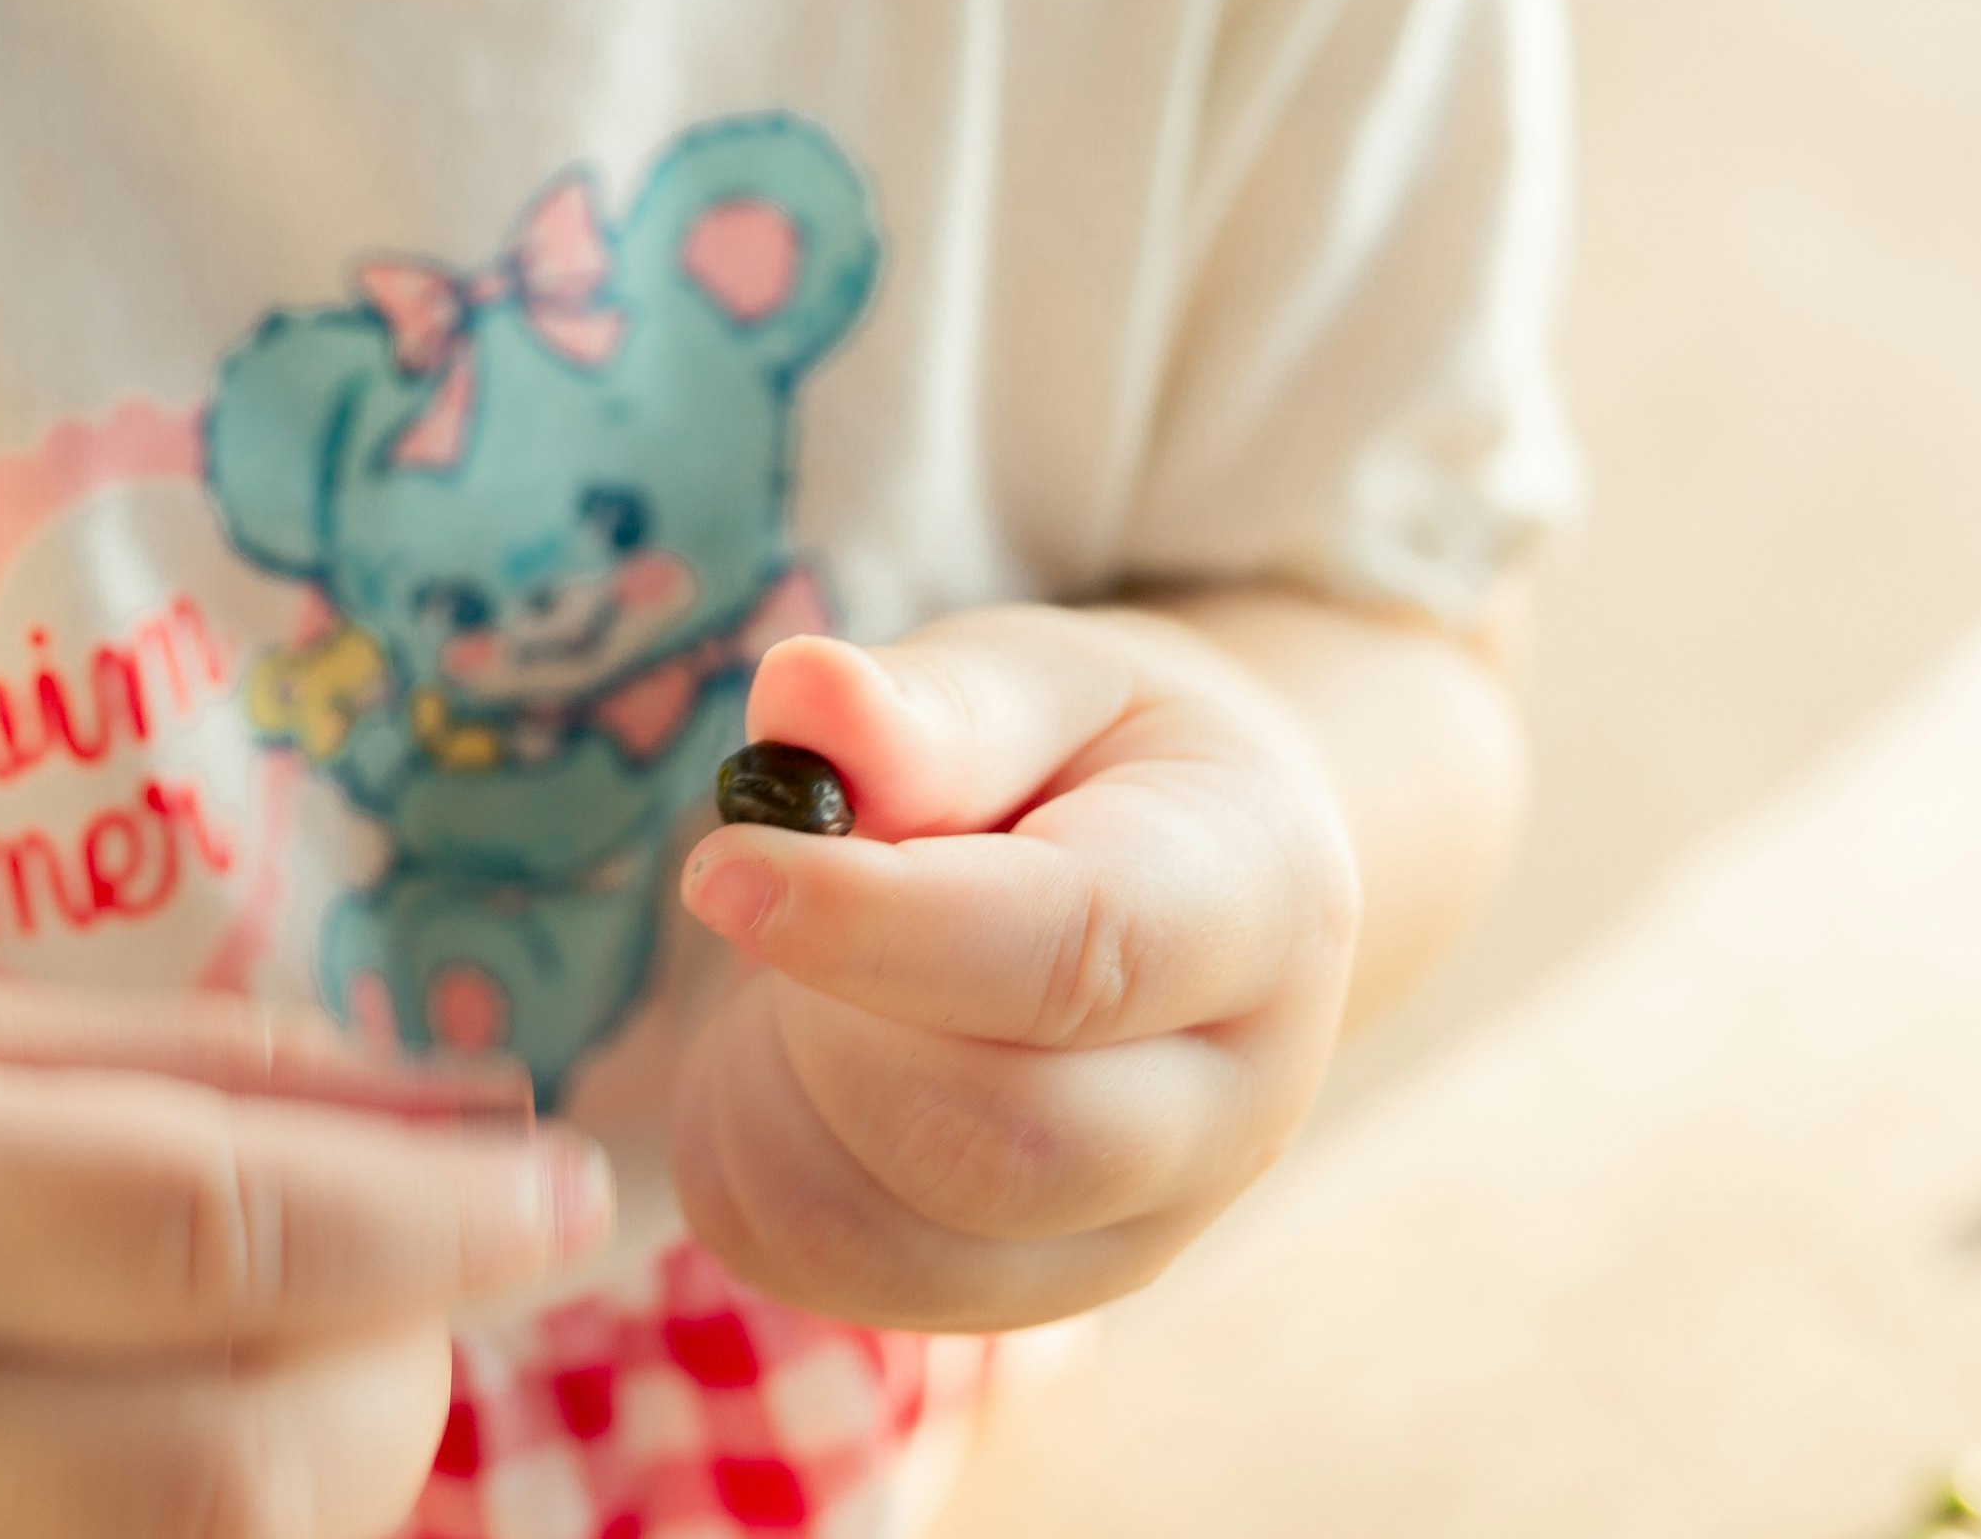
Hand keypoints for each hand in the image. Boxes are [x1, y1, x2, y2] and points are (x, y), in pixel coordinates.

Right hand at [0, 975, 606, 1538]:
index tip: (577, 1189)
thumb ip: (213, 1070)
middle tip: (439, 1281)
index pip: (222, 1232)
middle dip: (407, 1373)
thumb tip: (486, 1113)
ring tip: (320, 1374)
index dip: (441, 1219)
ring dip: (329, 1487)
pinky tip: (208, 1467)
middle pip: (238, 1470)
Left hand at [670, 604, 1362, 1331]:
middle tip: (768, 896)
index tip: (721, 868)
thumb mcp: (1036, 682)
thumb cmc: (1091, 759)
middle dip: (824, 1021)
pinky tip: (778, 1054)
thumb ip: (928, 705)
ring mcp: (1137, 1232)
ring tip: (782, 970)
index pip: (1073, 954)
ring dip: (767, 1091)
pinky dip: (745, 1161)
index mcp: (1259, 908)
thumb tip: (805, 694)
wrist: (1178, 883)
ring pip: (894, 1233)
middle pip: (998, 1140)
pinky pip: (827, 1272)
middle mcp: (1233, 1108)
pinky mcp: (1026, 1297)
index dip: (876, 925)